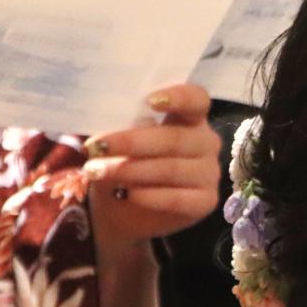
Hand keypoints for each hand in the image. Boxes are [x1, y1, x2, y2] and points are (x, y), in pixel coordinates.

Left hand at [83, 84, 219, 241]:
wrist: (126, 209)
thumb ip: (122, 124)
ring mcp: (209, 174)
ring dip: (130, 170)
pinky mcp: (205, 202)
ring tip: (97, 172)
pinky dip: (147, 196)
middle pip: (174, 139)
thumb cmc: (126, 162)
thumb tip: (104, 117)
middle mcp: (206, 143)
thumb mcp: (121, 138)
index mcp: (190, 117)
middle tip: (96, 147)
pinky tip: (125, 194)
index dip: (179, 97)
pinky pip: (176, 198)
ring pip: (170, 169)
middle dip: (131, 142)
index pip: (197, 100)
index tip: (150, 101)